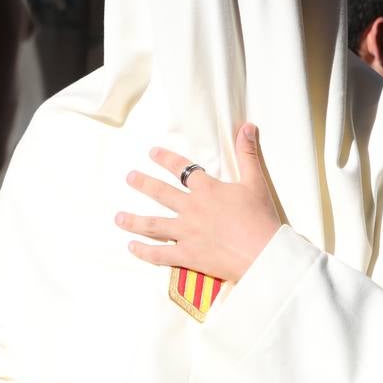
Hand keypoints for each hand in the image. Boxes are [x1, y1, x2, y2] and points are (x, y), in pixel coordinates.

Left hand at [116, 122, 280, 282]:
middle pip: (161, 193)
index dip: (166, 159)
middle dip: (143, 184)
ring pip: (153, 224)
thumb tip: (247, 127)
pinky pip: (160, 254)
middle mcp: (192, 209)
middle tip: (129, 177)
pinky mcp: (188, 256)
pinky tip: (131, 247)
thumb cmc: (262, 218)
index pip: (183, 169)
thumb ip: (247, 154)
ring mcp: (187, 233)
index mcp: (207, 189)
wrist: (265, 253)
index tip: (152, 153)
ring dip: (133, 220)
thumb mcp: (255, 182)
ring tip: (118, 217)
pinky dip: (144, 252)